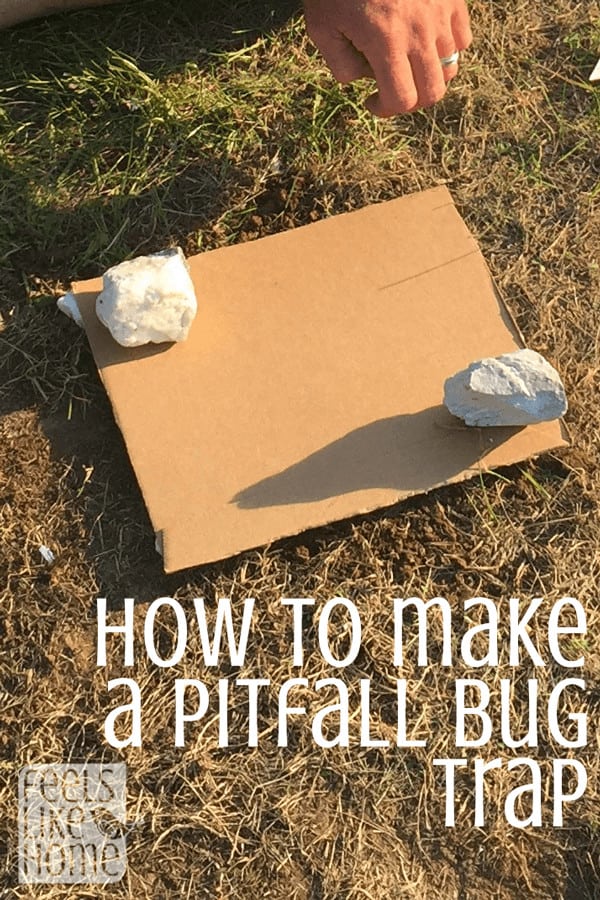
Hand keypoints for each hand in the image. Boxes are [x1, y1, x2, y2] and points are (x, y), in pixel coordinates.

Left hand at [302, 0, 472, 116]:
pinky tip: (426, 42)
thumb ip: (340, 64)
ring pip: (450, 67)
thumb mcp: (321, 26)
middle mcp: (419, 31)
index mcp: (385, 41)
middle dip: (411, 100)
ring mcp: (440, 13)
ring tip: (408, 65)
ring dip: (428, 75)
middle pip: (432, 92)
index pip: (402, 100)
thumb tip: (363, 80)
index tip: (372, 102)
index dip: (385, 110)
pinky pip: (462, 38)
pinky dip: (447, 49)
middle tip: (393, 91)